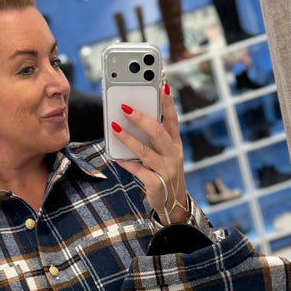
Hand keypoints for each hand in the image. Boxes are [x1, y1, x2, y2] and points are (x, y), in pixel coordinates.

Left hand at [111, 82, 189, 223]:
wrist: (174, 204)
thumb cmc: (165, 174)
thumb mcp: (165, 155)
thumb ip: (153, 140)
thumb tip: (131, 121)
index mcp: (175, 145)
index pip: (173, 120)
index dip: (168, 103)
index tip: (162, 85)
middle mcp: (173, 156)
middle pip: (159, 133)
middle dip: (142, 119)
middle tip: (126, 107)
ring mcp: (165, 170)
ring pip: (146, 151)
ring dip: (129, 139)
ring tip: (114, 127)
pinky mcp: (156, 184)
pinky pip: (139, 170)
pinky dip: (127, 163)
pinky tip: (116, 157)